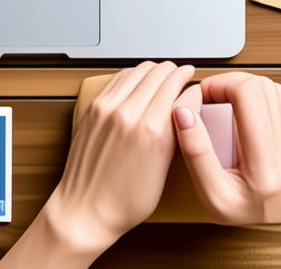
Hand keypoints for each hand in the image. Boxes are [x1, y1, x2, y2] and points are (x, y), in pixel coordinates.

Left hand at [46, 61, 194, 256]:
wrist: (85, 210)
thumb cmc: (124, 202)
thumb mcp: (164, 170)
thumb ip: (176, 134)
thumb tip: (186, 109)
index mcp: (154, 131)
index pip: (179, 87)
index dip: (192, 83)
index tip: (195, 83)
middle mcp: (130, 113)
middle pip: (161, 73)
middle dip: (176, 72)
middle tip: (182, 76)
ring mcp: (108, 108)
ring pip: (140, 70)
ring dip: (156, 70)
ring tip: (163, 77)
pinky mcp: (94, 108)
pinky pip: (119, 78)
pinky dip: (134, 75)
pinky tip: (140, 82)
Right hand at [172, 73, 280, 223]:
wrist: (272, 229)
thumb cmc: (241, 215)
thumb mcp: (209, 195)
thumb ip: (196, 153)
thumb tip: (183, 113)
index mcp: (265, 164)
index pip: (250, 96)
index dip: (221, 85)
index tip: (201, 96)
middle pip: (262, 86)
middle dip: (230, 82)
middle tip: (209, 96)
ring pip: (273, 89)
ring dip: (243, 86)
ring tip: (221, 100)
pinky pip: (277, 101)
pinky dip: (254, 95)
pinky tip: (237, 108)